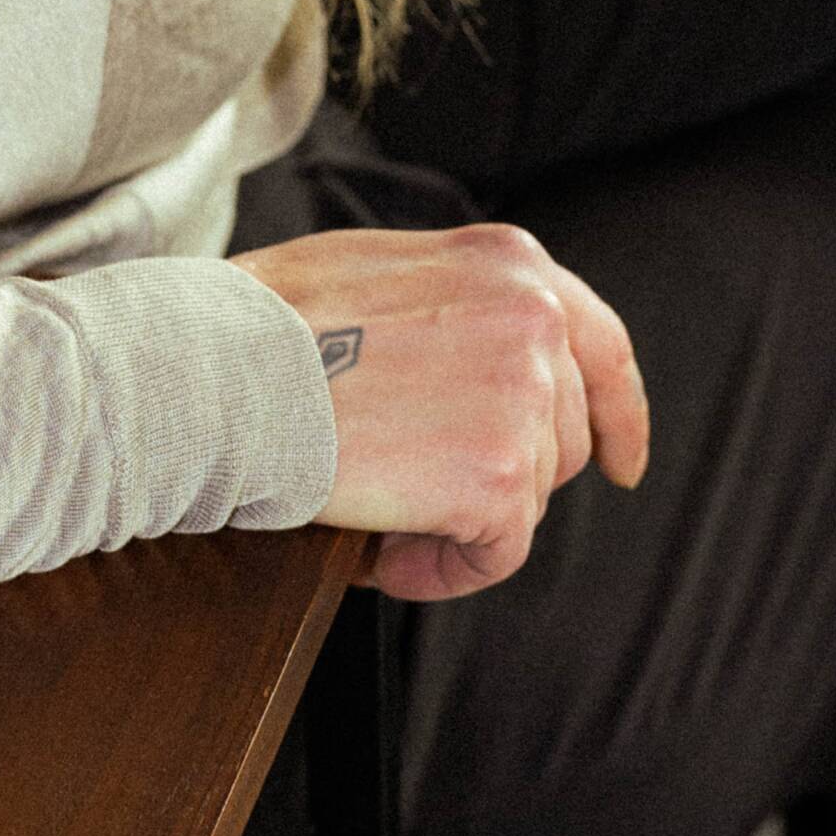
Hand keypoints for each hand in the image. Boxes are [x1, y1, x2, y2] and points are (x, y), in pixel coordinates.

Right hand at [230, 221, 649, 600]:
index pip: (600, 343)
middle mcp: (534, 320)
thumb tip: (469, 365)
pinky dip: (443, 570)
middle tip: (413, 493)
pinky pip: (496, 553)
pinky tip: (385, 558)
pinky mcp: (500, 476)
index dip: (619, 414)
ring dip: (459, 524)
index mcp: (508, 265)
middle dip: (501, 479)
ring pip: (527, 498)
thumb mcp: (375, 273)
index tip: (624, 462)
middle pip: (561, 438)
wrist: (211, 372)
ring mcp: (524, 397)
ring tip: (377, 513)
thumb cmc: (255, 327)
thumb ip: (448, 305)